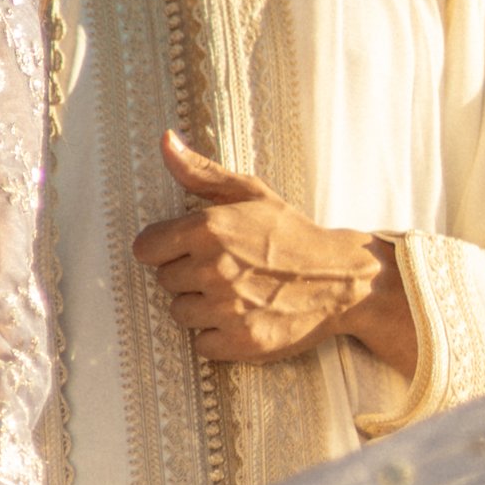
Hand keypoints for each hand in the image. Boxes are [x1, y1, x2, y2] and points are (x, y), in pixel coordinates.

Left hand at [132, 133, 418, 376]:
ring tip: (233, 293)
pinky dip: (217, 335)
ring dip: (200, 306)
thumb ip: (200, 173)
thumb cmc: (290, 234)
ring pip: (180, 313)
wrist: (339, 279)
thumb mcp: (249, 193)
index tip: (188, 248)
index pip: (145, 248)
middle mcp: (212, 269)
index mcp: (207, 229)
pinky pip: (202, 343)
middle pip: (165, 281)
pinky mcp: (239, 342)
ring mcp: (225, 308)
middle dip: (188, 275)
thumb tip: (165, 141)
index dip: (165, 247)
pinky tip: (241, 317)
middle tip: (224, 269)